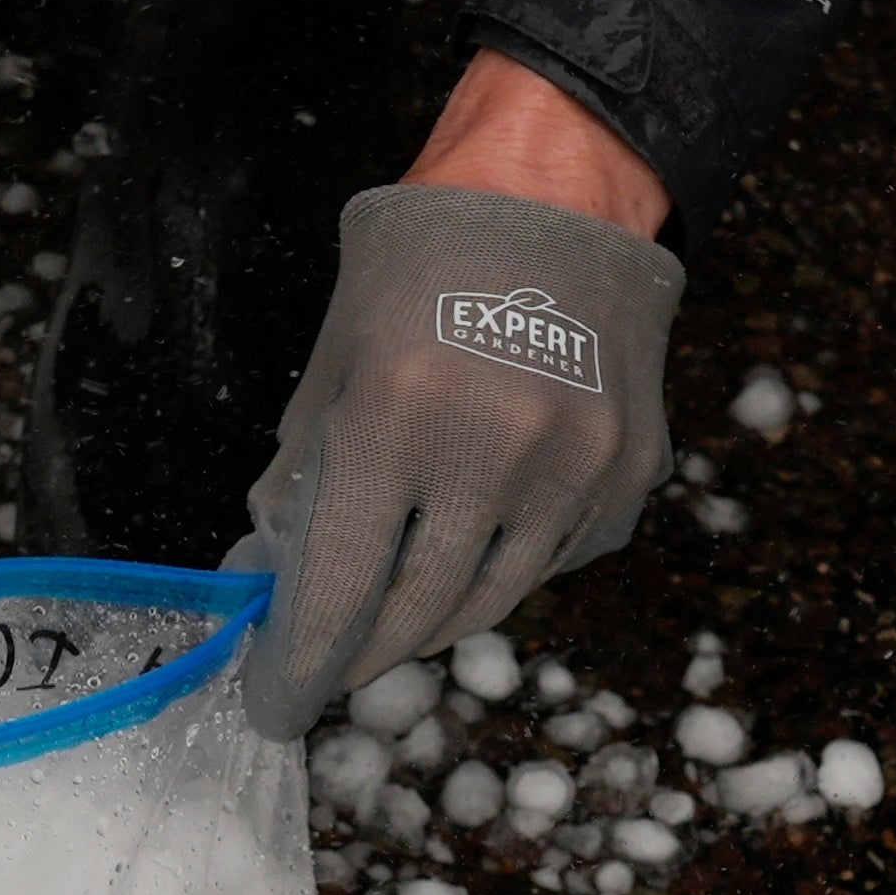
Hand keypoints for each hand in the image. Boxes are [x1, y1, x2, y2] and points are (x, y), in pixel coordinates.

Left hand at [234, 169, 686, 740]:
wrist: (559, 194)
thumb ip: (302, 467)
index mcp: (400, 415)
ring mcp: (575, 468)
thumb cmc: (422, 265)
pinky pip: (553, 562)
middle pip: (415, 610)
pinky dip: (502, 570)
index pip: (337, 581)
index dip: (299, 655)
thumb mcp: (337, 352)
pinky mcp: (626, 474)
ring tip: (392, 622)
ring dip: (430, 622)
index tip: (273, 700)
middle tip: (330, 666)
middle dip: (362, 652)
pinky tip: (473, 550)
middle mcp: (495, 451)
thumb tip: (269, 569)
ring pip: (490, 600)